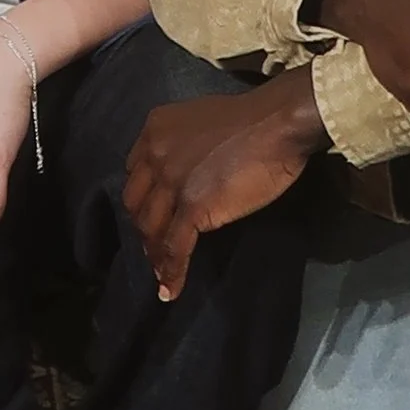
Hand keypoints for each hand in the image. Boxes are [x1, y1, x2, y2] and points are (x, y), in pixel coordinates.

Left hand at [124, 75, 322, 302]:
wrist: (275, 124)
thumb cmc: (251, 120)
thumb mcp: (199, 121)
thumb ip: (183, 145)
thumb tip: (188, 171)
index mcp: (155, 130)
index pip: (135, 173)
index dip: (143, 198)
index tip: (152, 213)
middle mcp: (155, 155)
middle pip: (136, 203)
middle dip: (143, 228)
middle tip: (154, 246)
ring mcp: (171, 183)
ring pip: (151, 228)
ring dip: (154, 254)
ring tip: (161, 274)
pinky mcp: (193, 207)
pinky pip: (175, 246)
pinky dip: (171, 271)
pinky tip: (171, 289)